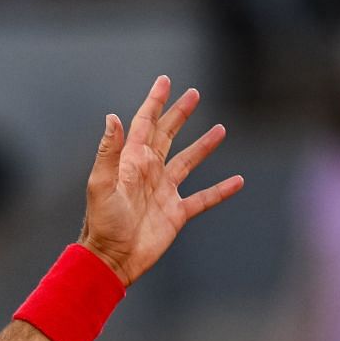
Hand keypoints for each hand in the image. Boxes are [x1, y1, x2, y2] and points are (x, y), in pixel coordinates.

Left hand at [78, 75, 242, 286]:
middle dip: (179, 114)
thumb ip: (109, 151)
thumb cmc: (102, 224)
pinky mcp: (176, 213)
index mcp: (132, 162)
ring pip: (188, 162)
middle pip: (168, 135)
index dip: (155, 102)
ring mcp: (164, 192)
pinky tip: (238, 181)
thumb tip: (113, 117)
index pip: (145, 124)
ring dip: (203, 146)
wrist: (112, 259)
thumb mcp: (102, 184)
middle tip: (193, 94)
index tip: (165, 81)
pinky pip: (203, 198)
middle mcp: (149, 172)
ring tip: (220, 129)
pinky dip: (220, 190)